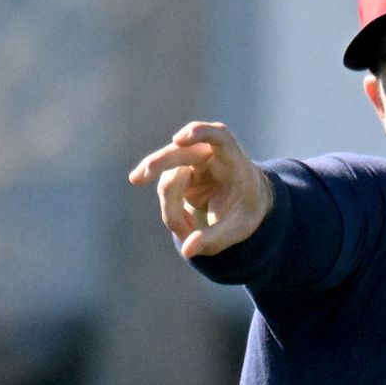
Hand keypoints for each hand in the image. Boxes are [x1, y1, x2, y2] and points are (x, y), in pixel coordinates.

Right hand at [127, 121, 274, 257]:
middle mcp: (211, 155)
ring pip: (169, 178)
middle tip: (138, 178)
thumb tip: (187, 250)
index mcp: (234, 160)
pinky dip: (172, 212)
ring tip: (188, 232)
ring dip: (173, 209)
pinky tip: (185, 226)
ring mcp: (192, 162)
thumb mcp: (240, 229)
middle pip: (182, 152)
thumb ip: (216, 239)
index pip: (219, 136)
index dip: (200, 133)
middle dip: (160, 162)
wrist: (245, 202)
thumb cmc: (247, 210)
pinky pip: (167, 192)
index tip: (178, 138)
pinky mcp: (179, 173)